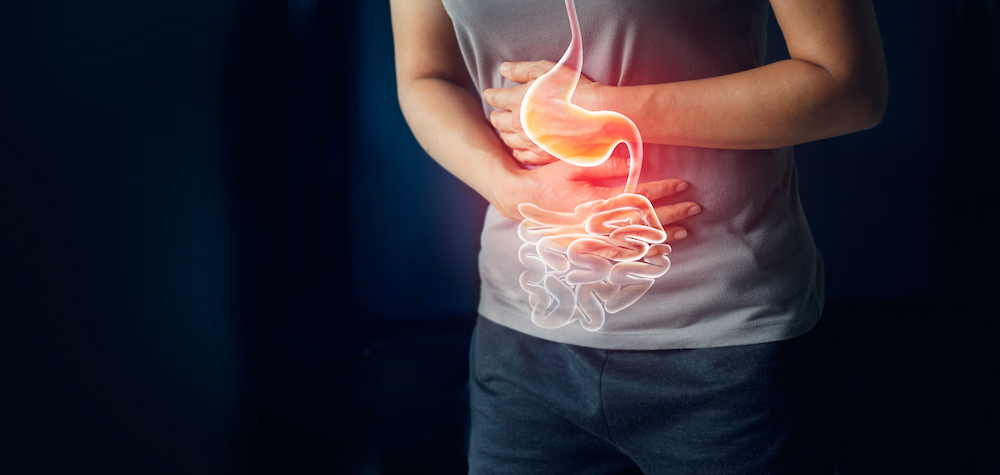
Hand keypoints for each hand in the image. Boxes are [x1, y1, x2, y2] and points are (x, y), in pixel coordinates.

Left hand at [484, 60, 603, 166]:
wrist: (597, 117)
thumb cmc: (574, 90)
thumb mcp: (547, 71)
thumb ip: (522, 70)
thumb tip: (503, 69)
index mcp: (517, 100)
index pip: (495, 98)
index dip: (491, 94)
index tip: (489, 94)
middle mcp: (518, 124)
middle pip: (498, 121)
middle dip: (496, 115)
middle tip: (496, 113)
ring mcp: (529, 142)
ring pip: (507, 140)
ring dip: (505, 133)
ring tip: (507, 130)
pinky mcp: (541, 156)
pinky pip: (521, 157)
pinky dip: (517, 151)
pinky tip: (519, 148)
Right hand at [492, 155, 699, 242]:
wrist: (519, 201)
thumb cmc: (548, 179)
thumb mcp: (573, 164)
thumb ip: (604, 164)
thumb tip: (636, 160)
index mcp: (594, 200)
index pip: (636, 194)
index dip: (662, 188)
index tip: (683, 183)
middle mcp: (595, 224)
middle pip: (641, 220)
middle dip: (671, 214)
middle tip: (695, 208)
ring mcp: (591, 239)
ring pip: (633, 241)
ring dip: (660, 237)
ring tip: (686, 232)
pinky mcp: (586, 248)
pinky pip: (619, 254)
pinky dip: (640, 253)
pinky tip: (658, 252)